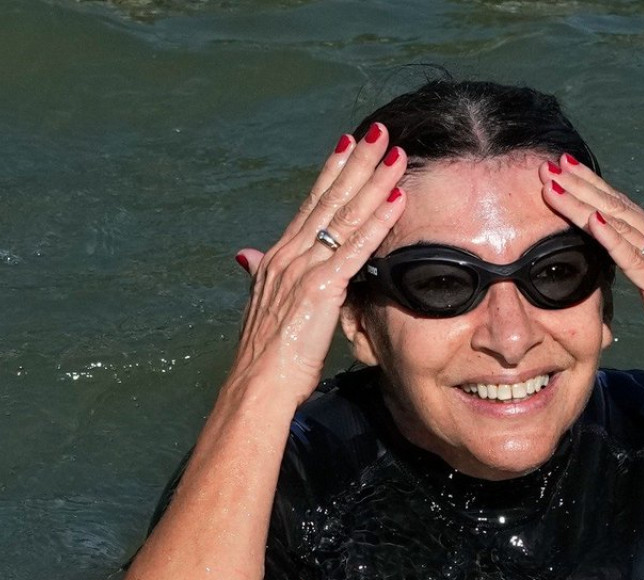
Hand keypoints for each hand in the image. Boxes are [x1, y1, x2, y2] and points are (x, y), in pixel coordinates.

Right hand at [229, 124, 407, 406]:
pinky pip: (356, 247)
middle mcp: (290, 253)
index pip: (311, 205)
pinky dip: (378, 220)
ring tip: (397, 154)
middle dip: (357, 163)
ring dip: (374, 181)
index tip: (349, 145)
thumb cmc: (265, 356)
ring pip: (346, 214)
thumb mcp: (263, 305)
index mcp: (279, 257)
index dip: (332, 173)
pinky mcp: (322, 287)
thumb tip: (246, 257)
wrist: (257, 383)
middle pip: (330, 199)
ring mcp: (305, 267)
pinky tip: (397, 199)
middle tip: (380, 133)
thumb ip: (259, 275)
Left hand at [539, 156, 643, 403]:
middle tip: (547, 164)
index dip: (590, 187)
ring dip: (584, 202)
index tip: (560, 169)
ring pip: (619, 225)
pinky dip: (612, 237)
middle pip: (616, 207)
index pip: (621, 208)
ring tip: (554, 183)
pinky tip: (591, 219)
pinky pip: (633, 258)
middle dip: (580, 185)